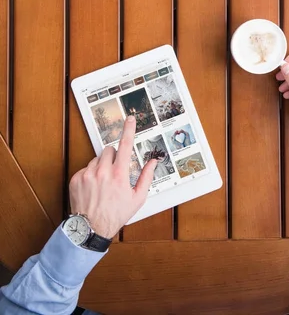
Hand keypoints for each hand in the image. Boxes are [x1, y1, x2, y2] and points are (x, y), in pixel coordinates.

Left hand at [69, 116, 156, 237]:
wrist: (91, 228)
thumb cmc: (116, 214)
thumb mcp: (137, 198)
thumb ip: (146, 177)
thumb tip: (153, 162)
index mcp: (119, 175)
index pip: (125, 145)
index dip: (129, 130)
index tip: (129, 119)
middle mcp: (103, 172)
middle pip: (109, 150)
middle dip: (113, 157)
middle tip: (114, 172)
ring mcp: (88, 174)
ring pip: (97, 158)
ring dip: (101, 166)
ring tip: (102, 183)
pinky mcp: (76, 178)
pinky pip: (85, 167)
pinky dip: (90, 174)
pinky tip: (93, 187)